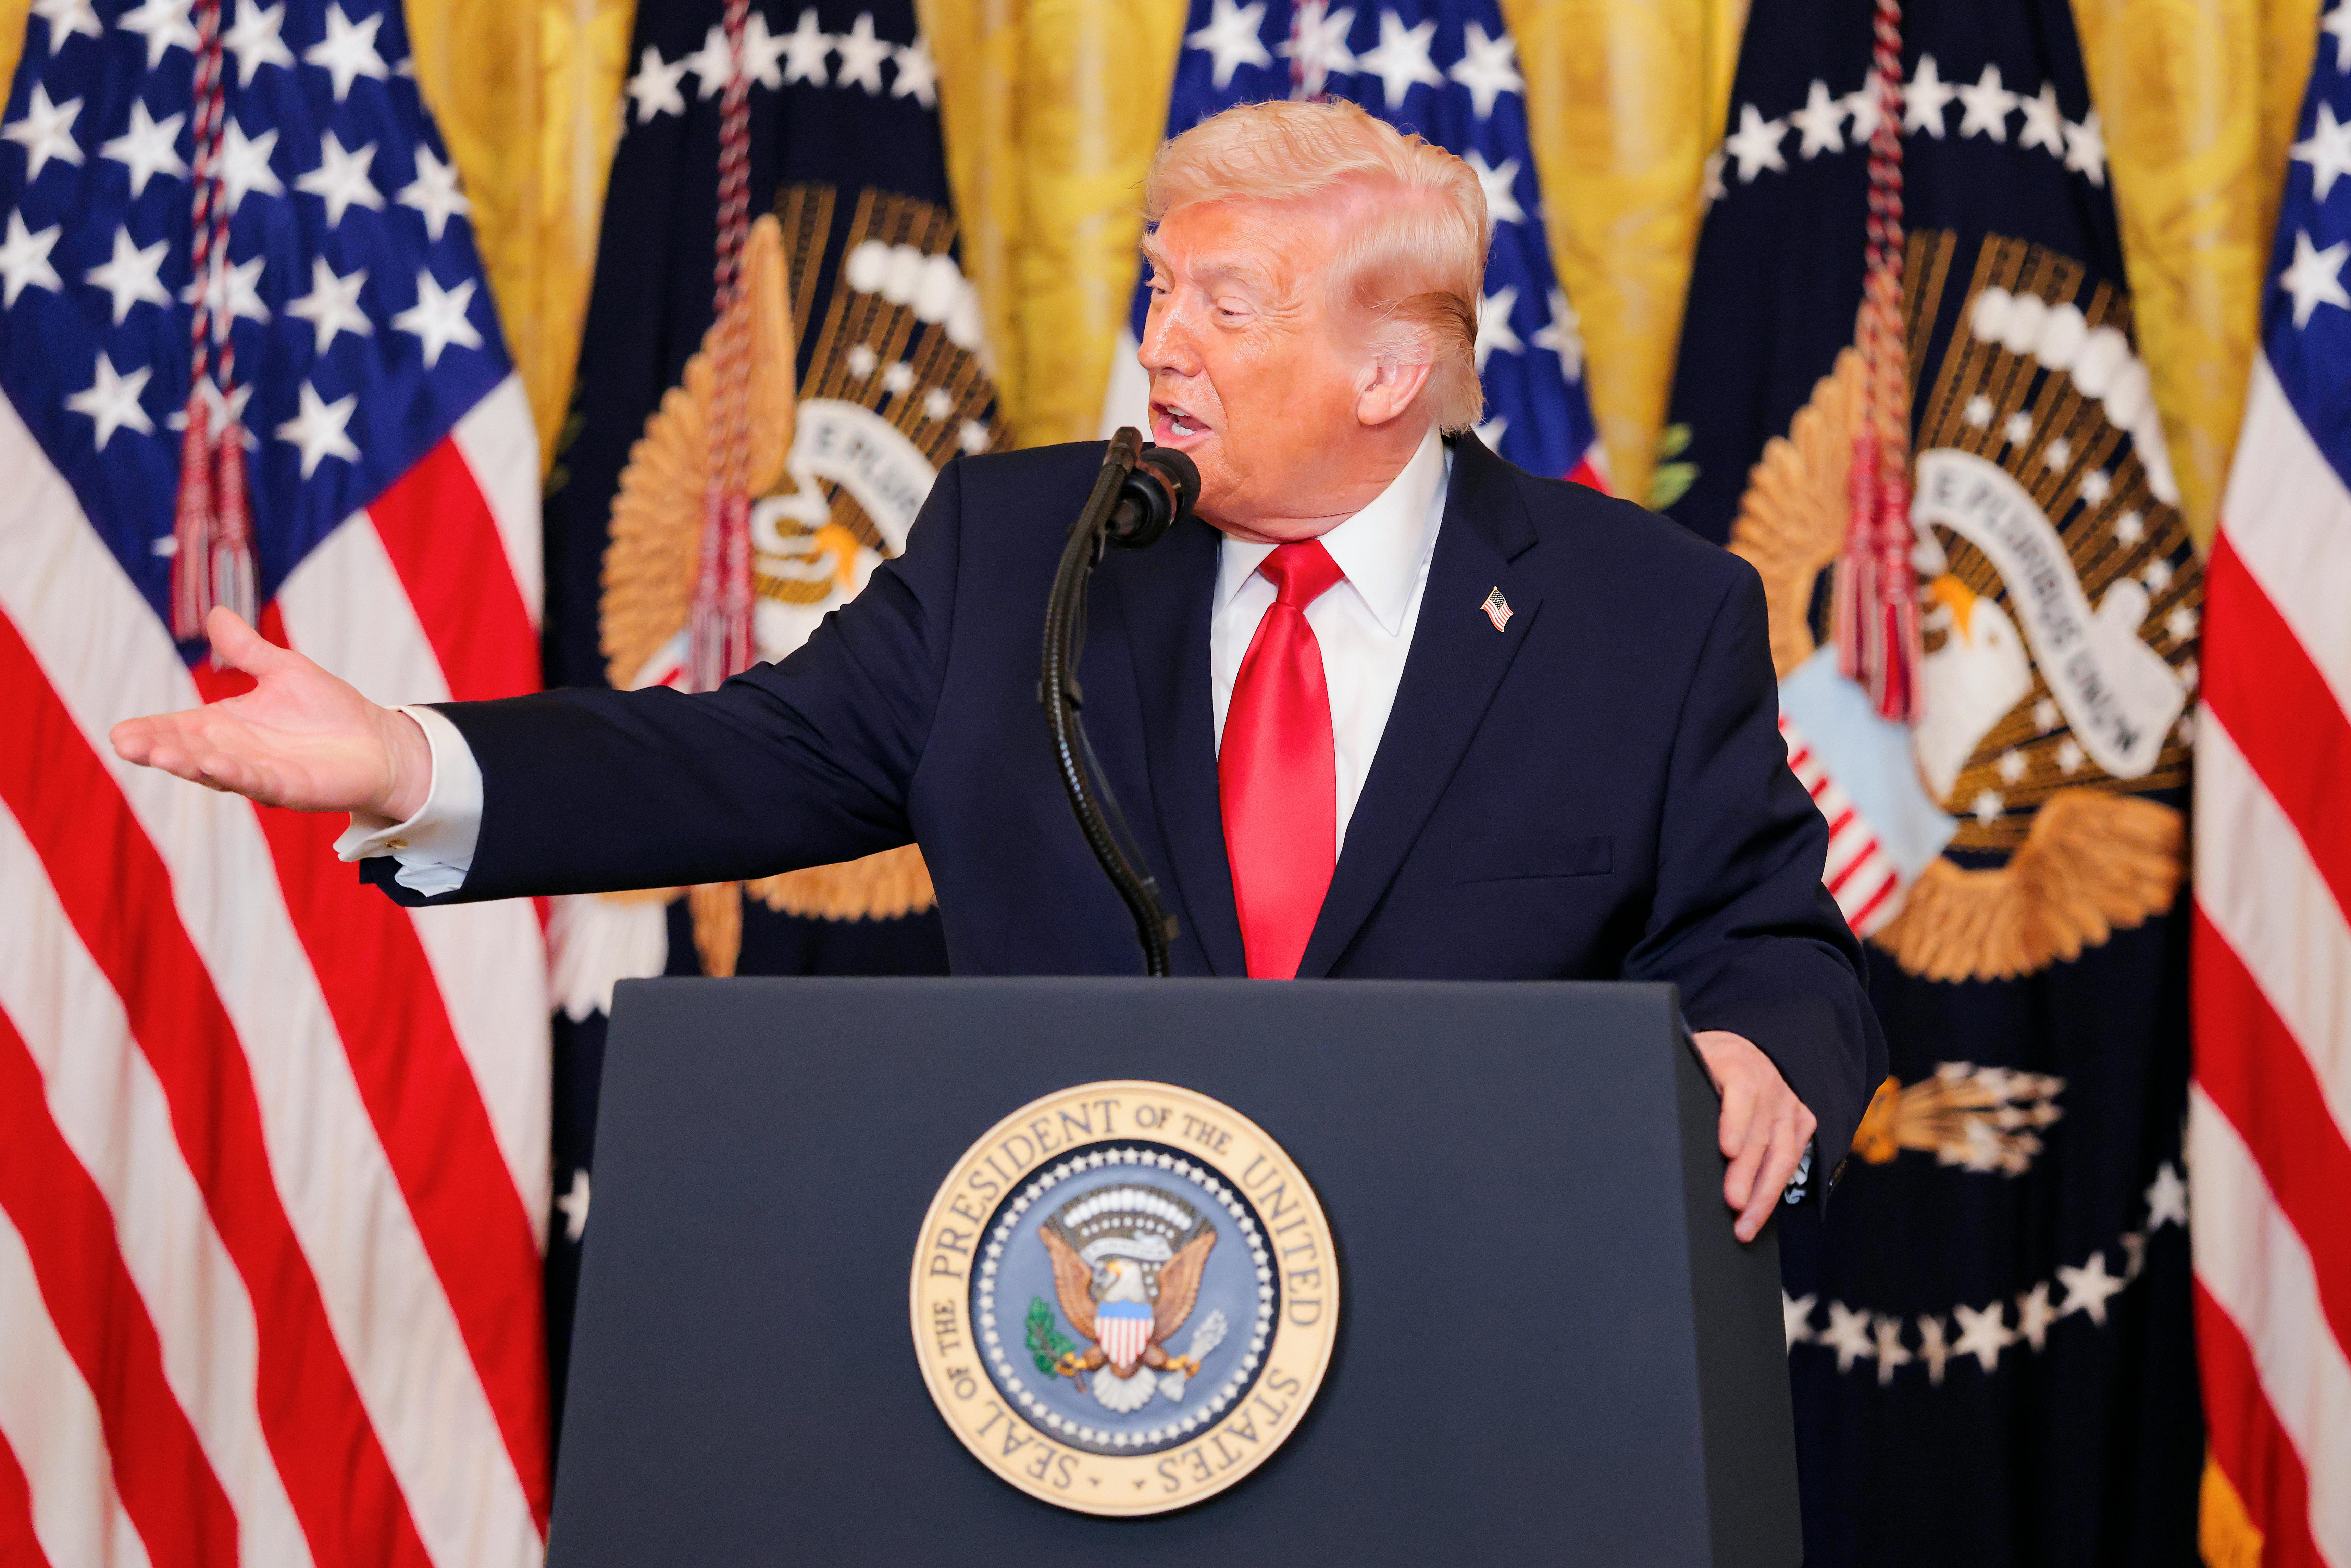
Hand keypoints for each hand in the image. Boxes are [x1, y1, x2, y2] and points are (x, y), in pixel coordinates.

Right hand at [109, 607, 433, 819]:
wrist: (378, 742)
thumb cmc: (329, 710)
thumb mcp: (283, 671)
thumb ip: (247, 650)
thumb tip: (215, 613)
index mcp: (226, 726)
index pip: (179, 729)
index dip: (151, 732)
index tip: (120, 733)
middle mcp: (236, 753)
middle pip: (188, 753)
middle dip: (159, 750)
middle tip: (127, 745)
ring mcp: (261, 774)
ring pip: (217, 771)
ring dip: (190, 764)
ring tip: (161, 756)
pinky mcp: (291, 789)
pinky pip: (259, 783)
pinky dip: (237, 775)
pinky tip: (216, 767)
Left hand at [1692, 1029, 1816, 1243]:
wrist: (1740, 1050)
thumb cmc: (1706, 1064)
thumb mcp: (1688, 1064)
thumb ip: (1681, 1088)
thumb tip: (1652, 1119)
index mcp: (1735, 1064)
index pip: (1740, 1091)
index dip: (1735, 1122)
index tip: (1727, 1150)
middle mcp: (1768, 1082)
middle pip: (1760, 1133)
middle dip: (1746, 1173)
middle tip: (1734, 1204)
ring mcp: (1787, 1103)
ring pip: (1783, 1153)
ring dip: (1764, 1193)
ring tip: (1746, 1224)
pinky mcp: (1801, 1119)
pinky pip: (1795, 1157)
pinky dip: (1779, 1186)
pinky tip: (1763, 1210)